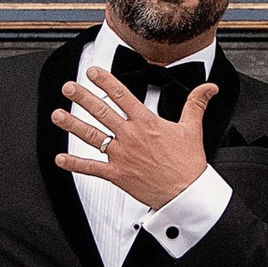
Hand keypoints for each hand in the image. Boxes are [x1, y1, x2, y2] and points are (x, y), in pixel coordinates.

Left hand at [54, 65, 215, 208]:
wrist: (185, 194)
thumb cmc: (188, 164)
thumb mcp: (192, 128)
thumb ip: (196, 104)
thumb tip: (209, 88)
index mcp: (147, 123)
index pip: (123, 96)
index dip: (106, 82)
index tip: (93, 72)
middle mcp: (131, 136)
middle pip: (102, 112)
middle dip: (82, 98)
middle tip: (69, 87)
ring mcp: (122, 155)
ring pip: (92, 136)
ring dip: (73, 125)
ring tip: (57, 115)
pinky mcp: (117, 174)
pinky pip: (91, 168)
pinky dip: (75, 164)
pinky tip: (60, 159)